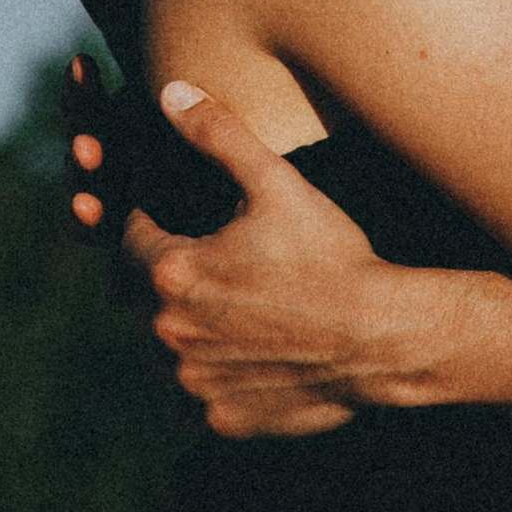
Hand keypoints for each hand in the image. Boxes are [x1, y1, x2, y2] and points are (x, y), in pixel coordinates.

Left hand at [121, 82, 398, 437]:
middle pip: (143, 298)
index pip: (130, 239)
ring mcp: (192, 385)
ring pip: (166, 349)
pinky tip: (254, 350)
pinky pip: (197, 396)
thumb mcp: (278, 182)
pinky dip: (215, 374)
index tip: (183, 221)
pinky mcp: (218, 421)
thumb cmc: (330, 254)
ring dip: (186, 328)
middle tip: (216, 261)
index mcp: (173, 271)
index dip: (153, 224)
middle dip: (168, 277)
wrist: (381, 337)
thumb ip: (218, 133)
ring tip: (236, 304)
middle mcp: (169, 335)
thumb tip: (170, 90)